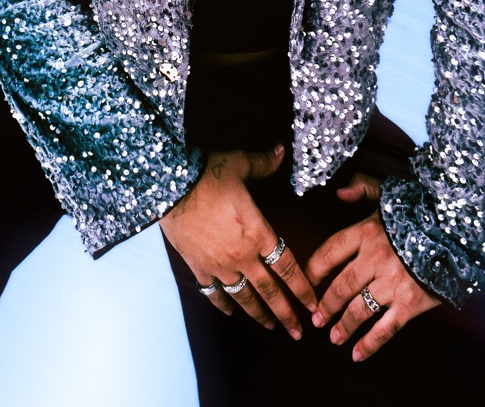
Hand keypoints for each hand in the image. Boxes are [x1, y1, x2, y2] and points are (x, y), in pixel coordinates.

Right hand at [159, 143, 317, 338]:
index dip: (302, 287)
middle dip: (286, 313)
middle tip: (298, 332)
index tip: (313, 303)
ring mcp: (219, 264)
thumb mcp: (240, 163)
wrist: (171, 187)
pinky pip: (214, 292)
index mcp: (258, 232)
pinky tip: (230, 312)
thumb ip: (264, 163)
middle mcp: (242, 254)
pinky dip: (223, 305)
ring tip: (270, 327)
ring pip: (244, 297)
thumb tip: (282, 151)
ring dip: (258, 314)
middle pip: (269, 290)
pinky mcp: (198, 266)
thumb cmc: (208, 174)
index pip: (287, 266)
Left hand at [306, 171, 441, 361]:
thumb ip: (363, 188)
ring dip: (343, 326)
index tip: (307, 282)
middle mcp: (375, 258)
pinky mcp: (410, 303)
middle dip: (326, 305)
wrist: (460, 231)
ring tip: (334, 337)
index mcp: (366, 231)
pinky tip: (357, 355)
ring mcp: (392, 283)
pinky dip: (370, 344)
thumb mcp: (390, 193)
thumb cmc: (422, 211)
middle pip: (341, 286)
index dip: (314, 269)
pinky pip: (385, 328)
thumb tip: (339, 192)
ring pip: (359, 310)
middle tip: (317, 319)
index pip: (330, 251)